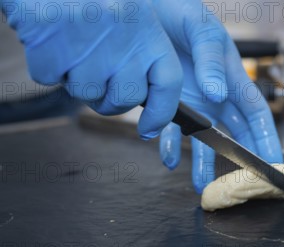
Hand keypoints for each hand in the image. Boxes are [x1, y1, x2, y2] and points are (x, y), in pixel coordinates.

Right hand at [1, 0, 181, 138]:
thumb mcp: (131, 12)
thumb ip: (144, 54)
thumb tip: (153, 111)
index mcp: (149, 29)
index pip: (169, 84)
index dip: (161, 113)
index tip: (149, 129)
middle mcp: (124, 40)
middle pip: (125, 100)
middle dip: (110, 99)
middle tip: (97, 76)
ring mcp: (88, 45)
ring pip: (87, 95)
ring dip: (76, 80)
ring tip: (72, 47)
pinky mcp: (52, 48)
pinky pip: (50, 79)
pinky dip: (47, 66)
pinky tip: (50, 40)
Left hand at [152, 0, 282, 192]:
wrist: (145, 8)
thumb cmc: (180, 11)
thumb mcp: (201, 29)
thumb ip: (210, 59)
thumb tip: (217, 93)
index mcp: (232, 78)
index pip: (256, 115)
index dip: (267, 140)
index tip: (275, 165)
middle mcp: (216, 95)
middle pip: (234, 134)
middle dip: (238, 162)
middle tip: (242, 188)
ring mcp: (192, 101)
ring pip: (203, 139)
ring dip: (203, 163)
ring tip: (201, 187)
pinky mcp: (168, 101)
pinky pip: (171, 129)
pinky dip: (169, 145)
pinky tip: (167, 158)